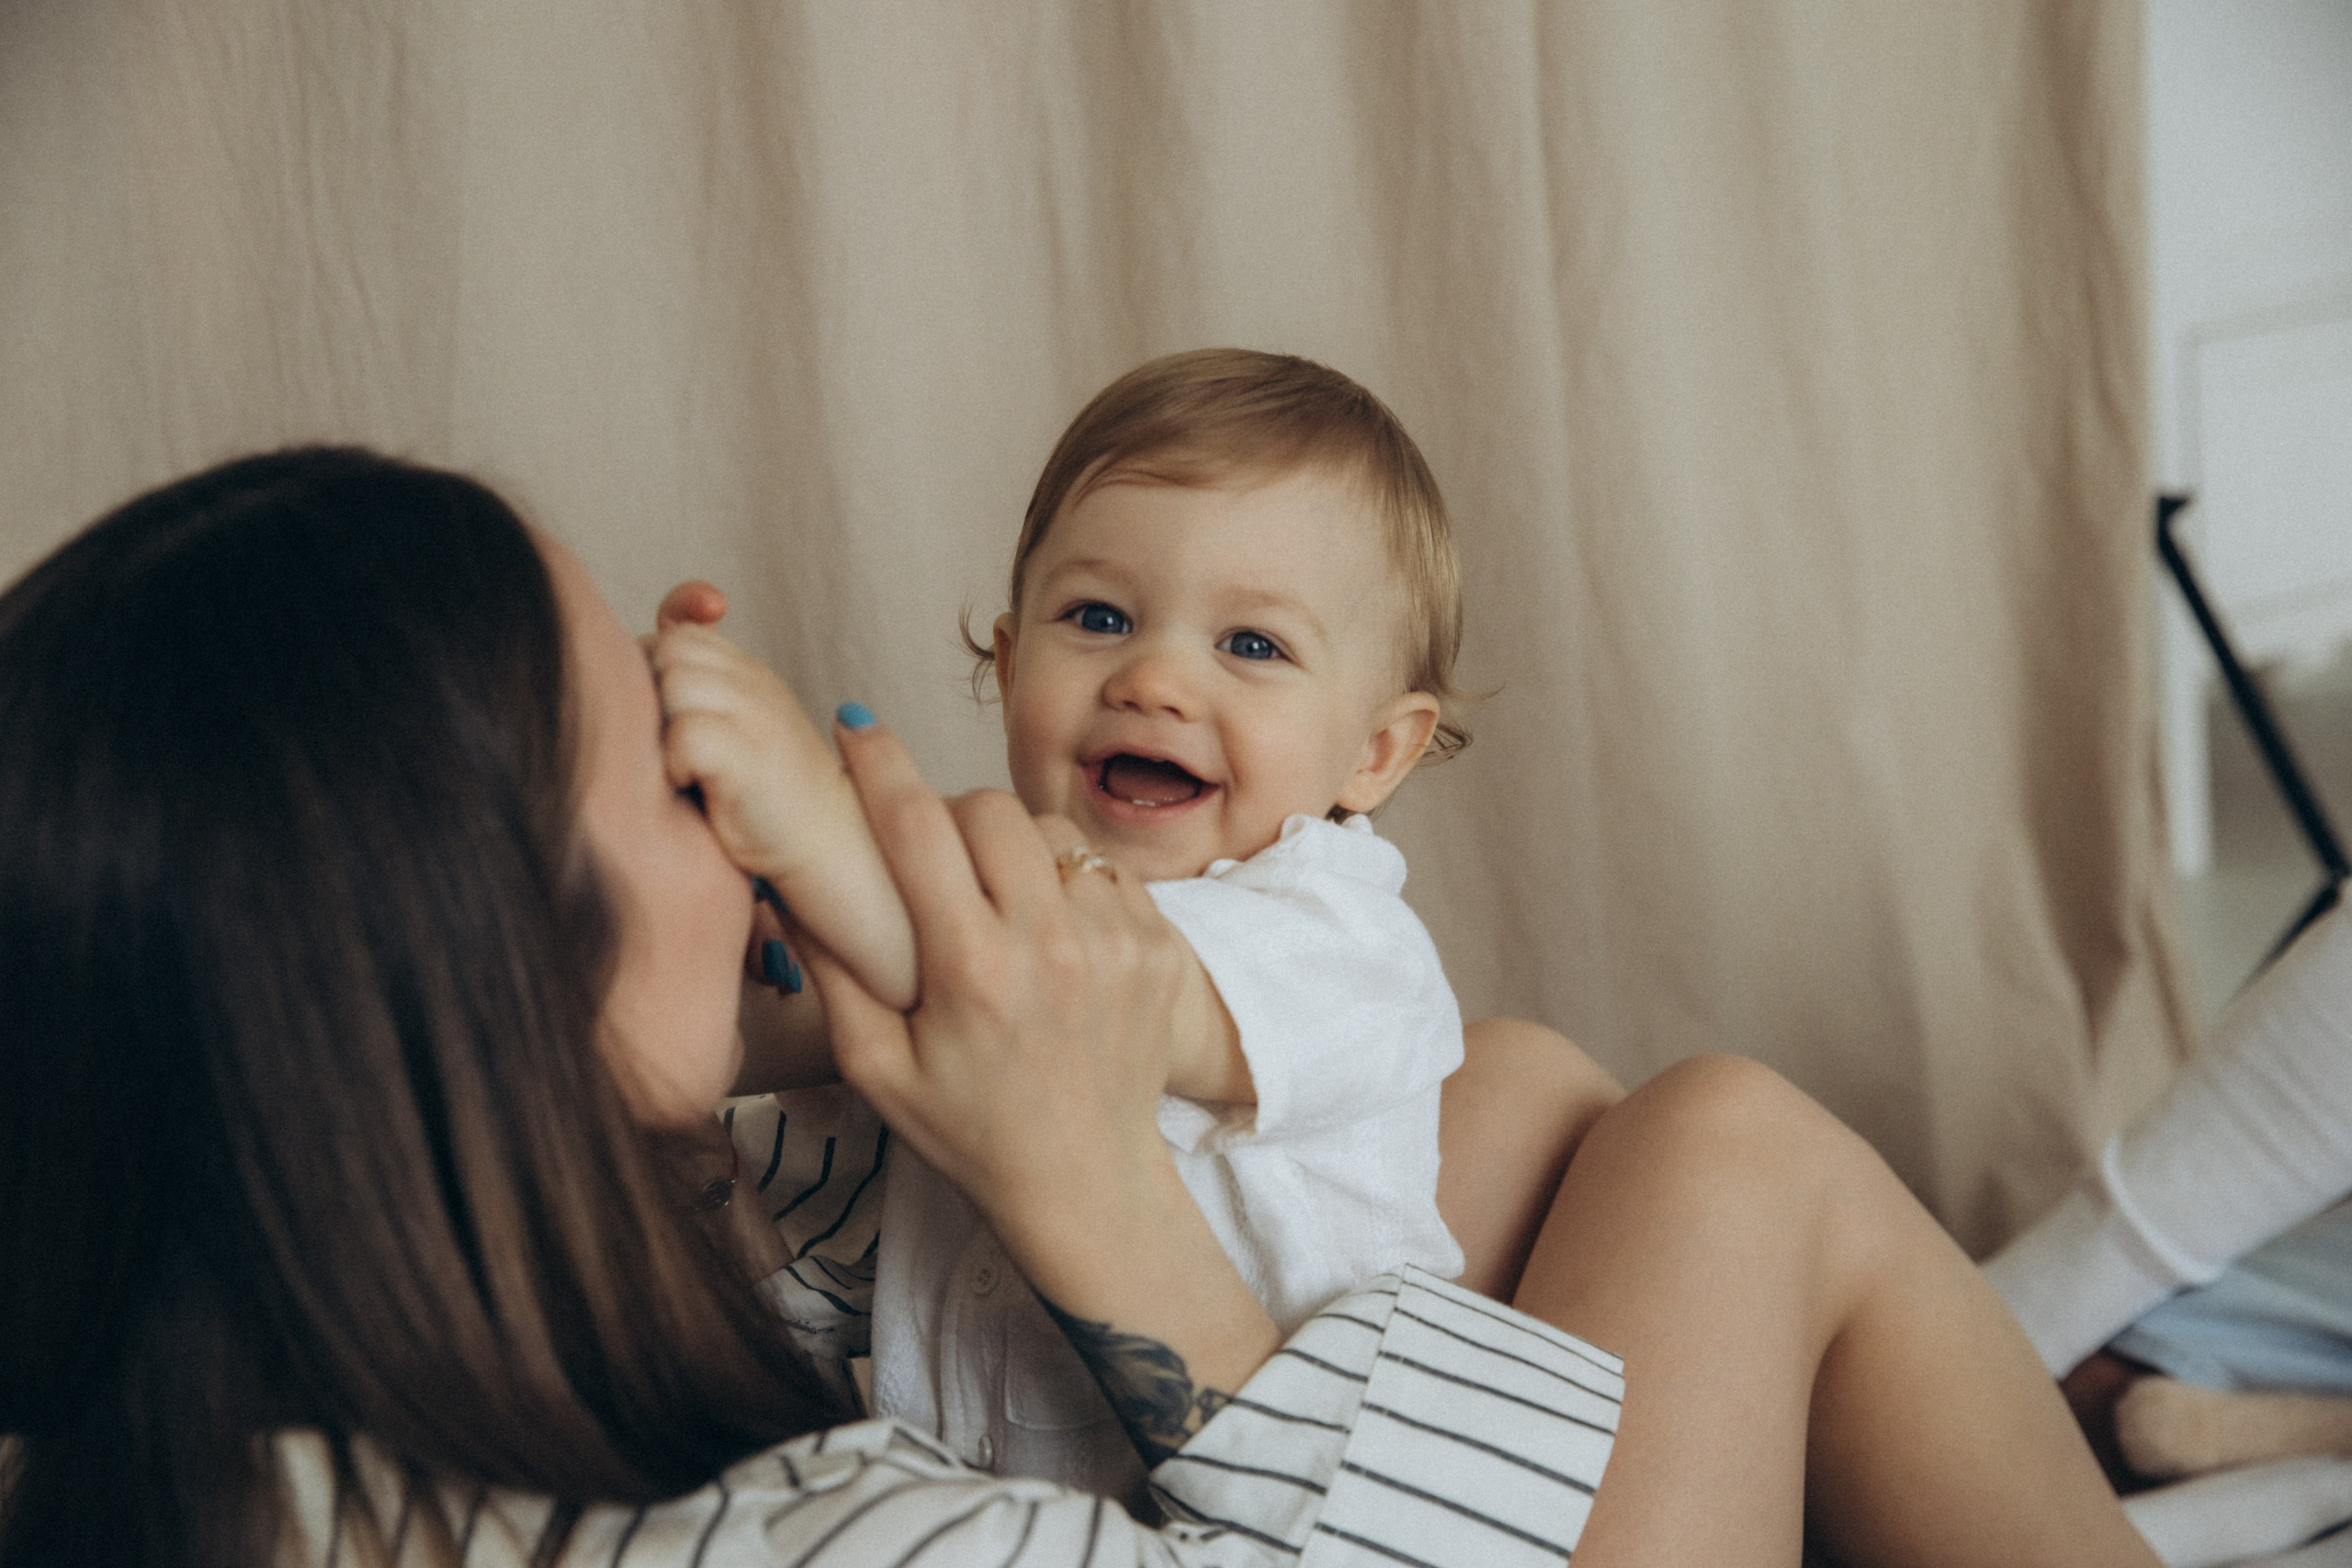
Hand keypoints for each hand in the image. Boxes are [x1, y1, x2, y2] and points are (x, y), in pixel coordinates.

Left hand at [647, 582, 917, 1007]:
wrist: (831, 853)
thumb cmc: (768, 809)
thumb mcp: (734, 739)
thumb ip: (696, 705)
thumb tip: (641, 687)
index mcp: (749, 676)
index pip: (685, 624)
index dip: (669, 632)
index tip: (675, 678)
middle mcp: (754, 683)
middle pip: (666, 650)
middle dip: (650, 693)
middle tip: (670, 746)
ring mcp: (757, 713)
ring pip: (670, 683)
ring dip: (660, 728)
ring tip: (683, 771)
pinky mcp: (749, 754)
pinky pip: (683, 735)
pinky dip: (675, 764)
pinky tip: (693, 790)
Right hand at [807, 713, 1281, 1447]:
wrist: (1086, 1182)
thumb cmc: (968, 1129)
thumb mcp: (874, 1067)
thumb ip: (830, 970)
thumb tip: (787, 880)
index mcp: (970, 970)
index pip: (916, 827)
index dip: (877, 764)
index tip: (854, 728)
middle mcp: (1051, 944)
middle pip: (990, 808)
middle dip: (952, 813)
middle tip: (934, 853)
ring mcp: (1117, 941)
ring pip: (1054, 833)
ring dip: (1017, 849)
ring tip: (999, 903)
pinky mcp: (1161, 947)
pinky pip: (1105, 870)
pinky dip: (1071, 884)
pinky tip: (1052, 934)